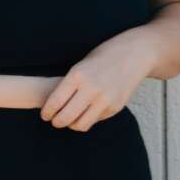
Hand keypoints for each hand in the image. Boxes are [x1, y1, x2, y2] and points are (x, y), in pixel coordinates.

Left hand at [39, 28, 154, 131]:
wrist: (135, 54)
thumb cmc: (103, 57)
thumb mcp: (82, 65)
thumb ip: (69, 84)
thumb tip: (54, 106)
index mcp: (78, 74)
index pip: (55, 102)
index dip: (47, 112)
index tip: (45, 115)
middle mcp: (91, 88)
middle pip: (65, 117)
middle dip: (56, 122)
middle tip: (54, 120)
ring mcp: (105, 99)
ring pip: (80, 125)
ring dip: (72, 125)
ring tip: (69, 119)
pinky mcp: (115, 107)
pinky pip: (95, 120)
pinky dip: (88, 119)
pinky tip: (86, 111)